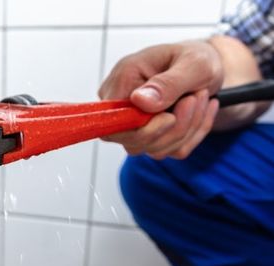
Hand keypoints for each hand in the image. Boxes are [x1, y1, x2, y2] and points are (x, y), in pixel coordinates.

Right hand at [99, 40, 223, 159]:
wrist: (208, 67)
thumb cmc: (197, 58)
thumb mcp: (194, 63)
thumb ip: (167, 83)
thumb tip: (139, 101)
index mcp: (123, 80)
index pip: (113, 122)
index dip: (141, 129)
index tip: (170, 116)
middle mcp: (121, 105)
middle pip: (133, 141)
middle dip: (174, 127)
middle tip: (196, 97)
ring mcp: (133, 124)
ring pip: (154, 149)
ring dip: (188, 129)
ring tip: (200, 98)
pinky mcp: (149, 137)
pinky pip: (169, 151)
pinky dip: (192, 134)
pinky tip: (199, 111)